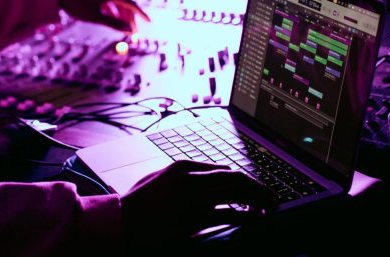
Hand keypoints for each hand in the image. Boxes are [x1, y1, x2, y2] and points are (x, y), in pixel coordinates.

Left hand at [56, 0, 149, 32]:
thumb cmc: (77, 5)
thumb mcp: (95, 17)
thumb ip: (113, 24)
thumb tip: (128, 31)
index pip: (132, 3)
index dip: (141, 13)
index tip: (149, 22)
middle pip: (127, 4)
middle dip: (132, 18)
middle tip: (133, 32)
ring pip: (119, 3)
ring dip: (123, 15)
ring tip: (124, 28)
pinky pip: (111, 2)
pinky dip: (115, 11)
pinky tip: (114, 19)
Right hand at [121, 160, 275, 245]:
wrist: (119, 222)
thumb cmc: (136, 205)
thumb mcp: (158, 181)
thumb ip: (181, 178)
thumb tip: (203, 181)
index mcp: (182, 166)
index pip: (222, 169)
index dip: (242, 180)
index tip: (252, 189)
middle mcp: (191, 177)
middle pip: (234, 177)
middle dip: (256, 187)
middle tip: (270, 197)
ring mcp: (193, 197)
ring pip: (236, 191)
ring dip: (257, 198)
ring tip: (268, 206)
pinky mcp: (194, 218)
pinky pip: (229, 214)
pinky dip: (246, 216)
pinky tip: (254, 219)